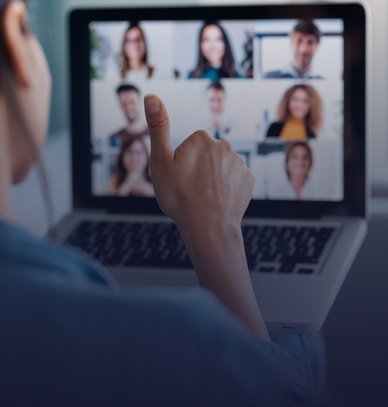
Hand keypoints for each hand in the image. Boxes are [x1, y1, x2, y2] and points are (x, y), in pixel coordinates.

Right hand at [144, 95, 253, 230]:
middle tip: (190, 189)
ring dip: (212, 178)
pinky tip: (219, 200)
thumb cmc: (180, 195)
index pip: (188, 146)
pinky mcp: (248, 180)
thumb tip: (151, 96)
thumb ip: (157, 127)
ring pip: (219, 168)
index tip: (179, 179)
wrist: (209, 227)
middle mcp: (224, 145)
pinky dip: (226, 188)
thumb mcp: (161, 161)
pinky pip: (233, 179)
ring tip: (204, 197)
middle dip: (197, 168)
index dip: (180, 164)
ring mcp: (239, 163)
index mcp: (202, 138)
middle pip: (205, 155)